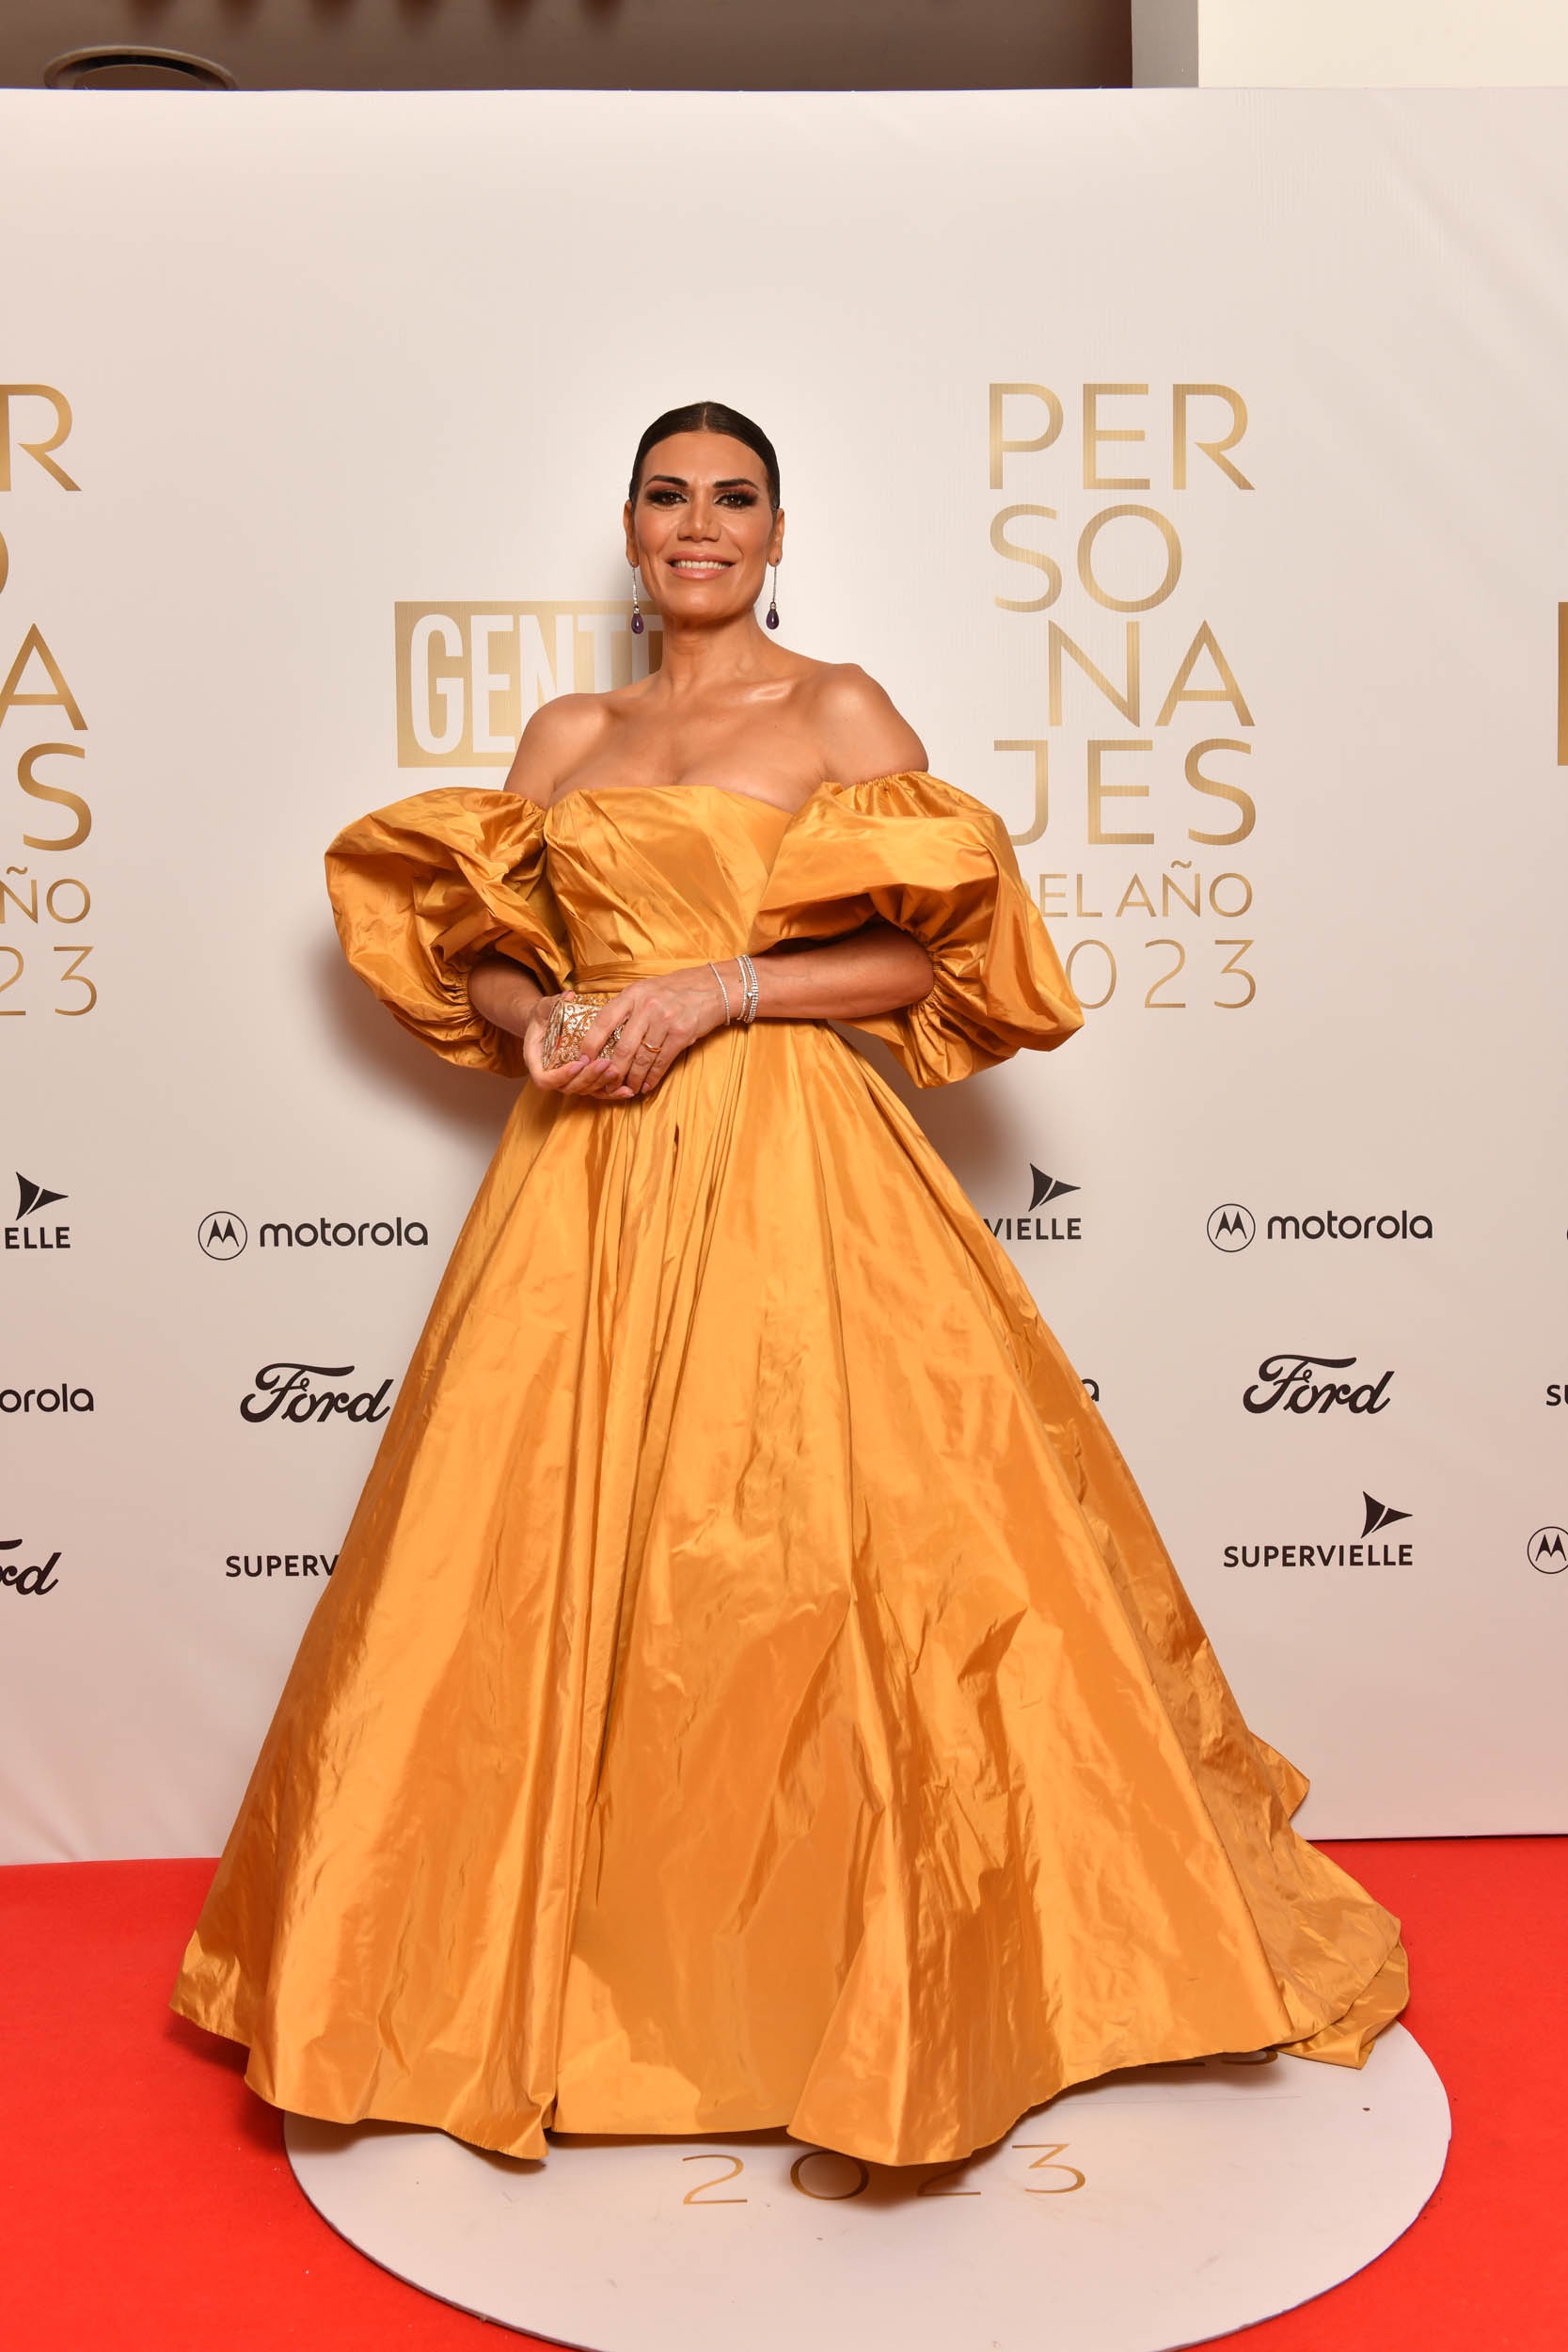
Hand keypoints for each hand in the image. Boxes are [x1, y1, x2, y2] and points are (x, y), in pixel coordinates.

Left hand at [526, 968, 731, 1100]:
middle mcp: (647, 1007)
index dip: (591, 1043)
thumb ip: (627, 1008)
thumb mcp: (646, 989)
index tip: (583, 1059)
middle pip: (622, 1047)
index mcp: (633, 994)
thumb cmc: (676, 990)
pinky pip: (662, 1061)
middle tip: (605, 1084)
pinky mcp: (682, 1034)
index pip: (603, 1021)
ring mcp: (665, 1020)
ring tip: (627, 1089)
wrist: (713, 987)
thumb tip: (603, 1034)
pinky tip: (647, 1085)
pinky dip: (652, 1077)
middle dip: (612, 1070)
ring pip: (641, 1058)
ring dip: (633, 1078)